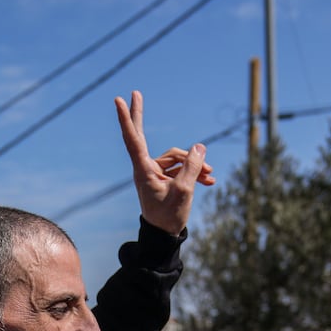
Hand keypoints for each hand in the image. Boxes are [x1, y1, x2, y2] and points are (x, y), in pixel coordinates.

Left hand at [115, 90, 211, 236]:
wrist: (165, 237)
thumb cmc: (168, 216)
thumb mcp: (184, 191)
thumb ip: (192, 167)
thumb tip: (200, 147)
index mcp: (143, 169)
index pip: (134, 138)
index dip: (128, 118)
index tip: (119, 100)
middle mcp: (146, 167)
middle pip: (143, 135)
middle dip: (140, 115)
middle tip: (135, 93)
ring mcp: (155, 172)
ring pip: (175, 157)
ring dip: (194, 164)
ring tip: (211, 175)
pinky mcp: (165, 179)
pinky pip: (181, 168)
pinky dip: (195, 173)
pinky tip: (210, 181)